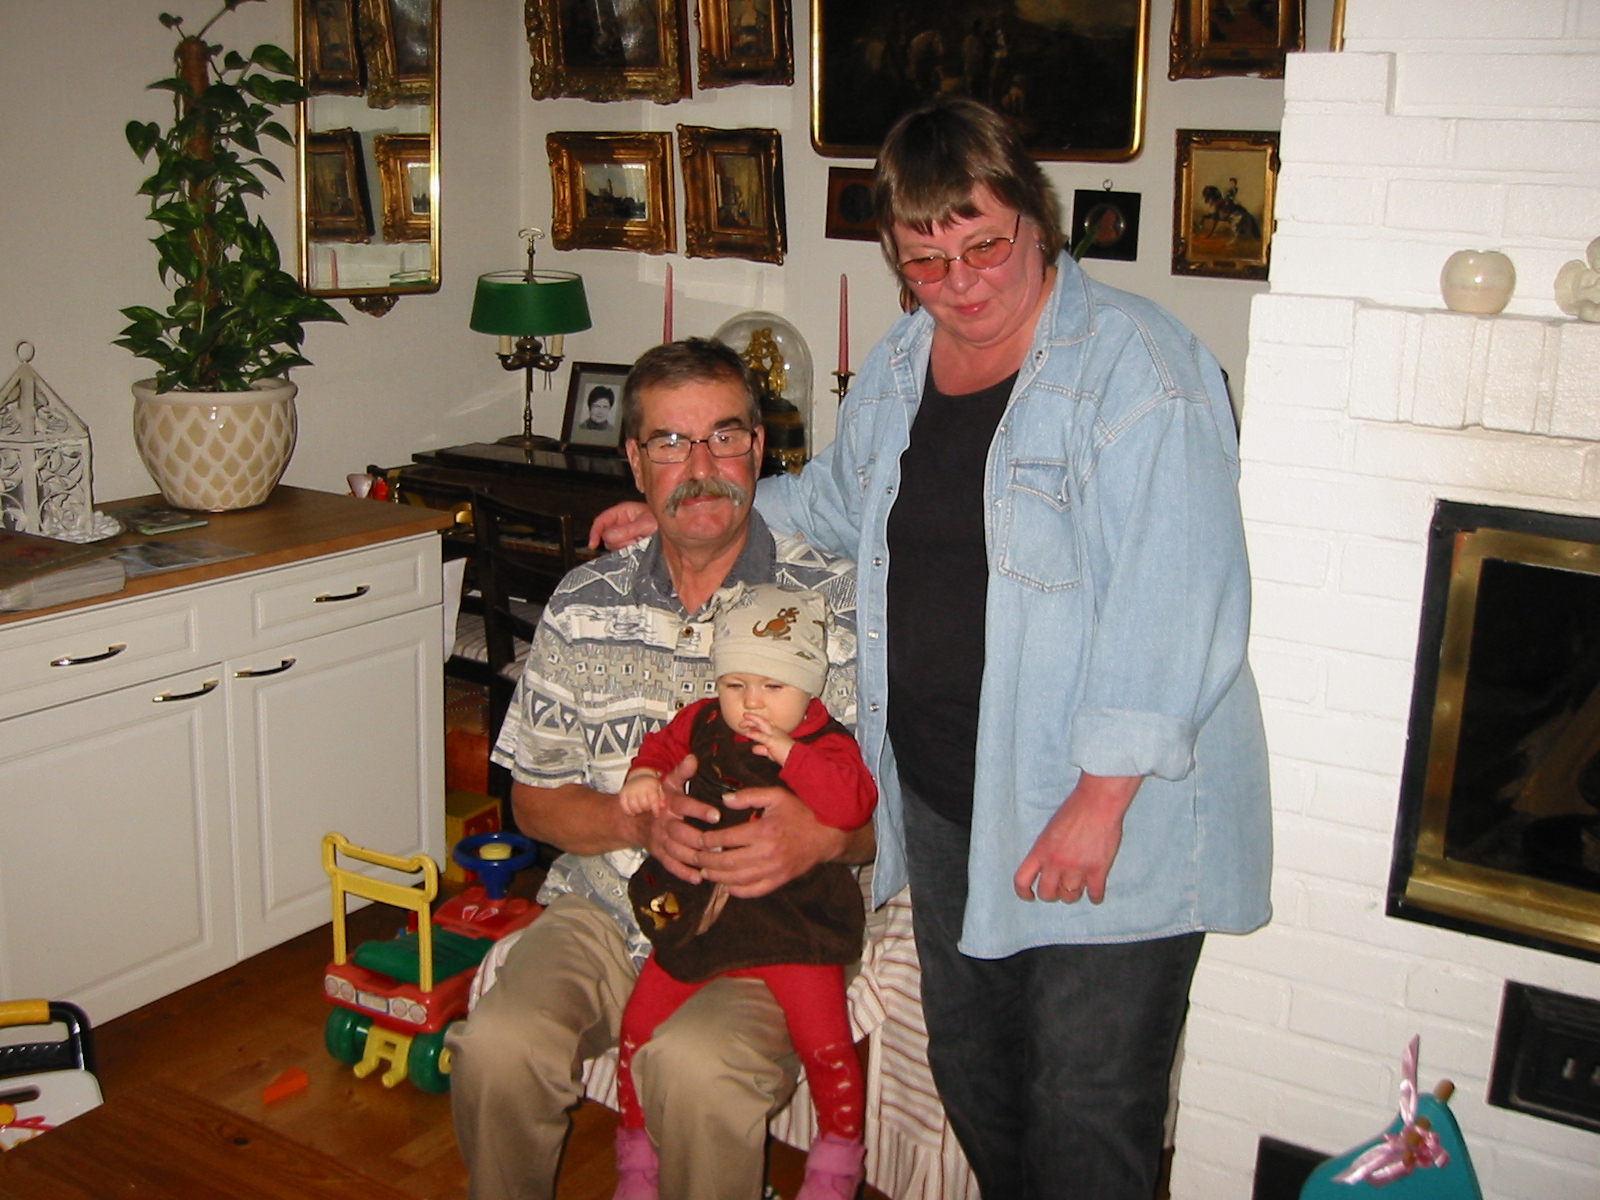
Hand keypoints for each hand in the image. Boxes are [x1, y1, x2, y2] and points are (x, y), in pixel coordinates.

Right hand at [588, 501, 656, 550]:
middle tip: (635, 539)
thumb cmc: (662, 523)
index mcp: (622, 512)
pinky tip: (640, 546)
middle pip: (606, 536)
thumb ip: (627, 530)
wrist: (675, 534)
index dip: (595, 532)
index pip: (601, 521)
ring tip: (640, 541)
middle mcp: (621, 523)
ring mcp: (625, 534)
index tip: (593, 544)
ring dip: (626, 546)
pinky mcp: (629, 544)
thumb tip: (608, 537)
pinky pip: (622, 551)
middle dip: (619, 541)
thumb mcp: (646, 524)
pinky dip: (630, 550)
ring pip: (614, 545)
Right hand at [619, 771, 667, 815]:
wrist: (638, 776)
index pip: (653, 800)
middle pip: (643, 805)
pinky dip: (628, 811)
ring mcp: (630, 791)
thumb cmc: (650, 785)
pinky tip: (633, 813)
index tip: (657, 815)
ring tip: (641, 809)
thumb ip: (661, 797)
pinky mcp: (623, 794)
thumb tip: (662, 806)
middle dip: (647, 809)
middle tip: (647, 807)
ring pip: (634, 807)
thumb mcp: (658, 788)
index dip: (655, 810)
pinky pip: (624, 806)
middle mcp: (639, 788)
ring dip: (638, 811)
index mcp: (650, 786)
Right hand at [643, 754, 718, 883]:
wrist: (631, 819)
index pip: (683, 806)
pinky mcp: (659, 854)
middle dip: (700, 839)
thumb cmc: (658, 798)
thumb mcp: (669, 782)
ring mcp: (660, 840)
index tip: (716, 815)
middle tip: (720, 844)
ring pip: (677, 851)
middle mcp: (663, 822)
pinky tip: (699, 878)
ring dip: (695, 857)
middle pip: (680, 833)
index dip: (698, 810)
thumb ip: (682, 772)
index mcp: (668, 803)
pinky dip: (683, 873)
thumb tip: (693, 758)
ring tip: (714, 860)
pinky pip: (670, 865)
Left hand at [694, 785, 845, 897]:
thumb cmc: (800, 812)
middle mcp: (767, 853)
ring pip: (736, 880)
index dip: (707, 841)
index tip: (698, 839)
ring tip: (704, 871)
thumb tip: (723, 800)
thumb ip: (748, 796)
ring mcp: (773, 870)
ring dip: (716, 877)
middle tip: (694, 857)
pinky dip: (735, 890)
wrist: (828, 834)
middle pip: (726, 862)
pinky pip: (752, 891)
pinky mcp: (779, 881)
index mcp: (764, 831)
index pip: (726, 839)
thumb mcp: (776, 796)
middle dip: (705, 861)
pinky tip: (726, 884)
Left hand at [738, 712, 793, 765]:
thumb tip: (754, 748)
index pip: (764, 725)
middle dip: (752, 719)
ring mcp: (775, 736)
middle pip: (762, 722)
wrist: (797, 759)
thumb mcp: (772, 753)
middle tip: (742, 718)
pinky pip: (763, 737)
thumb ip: (763, 750)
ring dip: (752, 721)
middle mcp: (776, 731)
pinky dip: (755, 734)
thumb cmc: (787, 756)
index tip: (746, 722)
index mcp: (776, 733)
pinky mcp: (773, 742)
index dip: (755, 722)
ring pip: (762, 725)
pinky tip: (748, 733)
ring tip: (743, 720)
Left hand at [1013, 774, 1141, 903]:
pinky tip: (1095, 892)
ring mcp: (1077, 869)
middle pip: (1047, 894)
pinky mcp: (1098, 870)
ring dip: (1073, 894)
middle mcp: (1055, 863)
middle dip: (1052, 894)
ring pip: (1070, 897)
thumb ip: (1045, 851)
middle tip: (1058, 889)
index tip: (1030, 896)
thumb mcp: (1049, 830)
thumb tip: (1046, 869)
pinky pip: (1094, 894)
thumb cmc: (1074, 810)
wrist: (1097, 803)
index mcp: (1040, 851)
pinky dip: (1095, 896)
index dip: (1023, 892)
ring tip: (1078, 886)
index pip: (1022, 880)